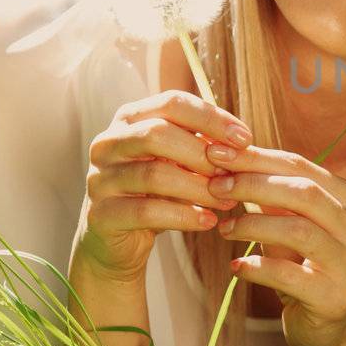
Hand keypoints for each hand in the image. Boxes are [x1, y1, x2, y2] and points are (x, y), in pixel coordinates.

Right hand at [73, 89, 248, 283]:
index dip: (211, 118)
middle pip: (158, 134)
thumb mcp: (179, 163)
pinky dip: (183, 216)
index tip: (245, 139)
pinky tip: (207, 221)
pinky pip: (146, 212)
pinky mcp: (100, 214)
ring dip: (198, 188)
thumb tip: (241, 143)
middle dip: (203, 154)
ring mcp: (100, 178)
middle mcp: (108, 143)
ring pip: (154, 175)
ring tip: (227, 201)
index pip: (172, 103)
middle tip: (232, 174)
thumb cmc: (157, 194)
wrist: (118, 242)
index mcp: (129, 119)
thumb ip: (202, 146)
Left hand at [203, 142, 345, 345]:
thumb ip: (271, 195)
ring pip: (298, 231)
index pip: (303, 167)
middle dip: (254, 185)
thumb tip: (226, 157)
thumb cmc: (306, 266)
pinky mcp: (334, 298)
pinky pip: (289, 276)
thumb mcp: (294, 224)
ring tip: (223, 228)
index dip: (257, 158)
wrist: (332, 330)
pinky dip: (256, 267)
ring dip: (252, 225)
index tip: (217, 153)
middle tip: (216, 187)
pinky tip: (235, 268)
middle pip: (304, 193)